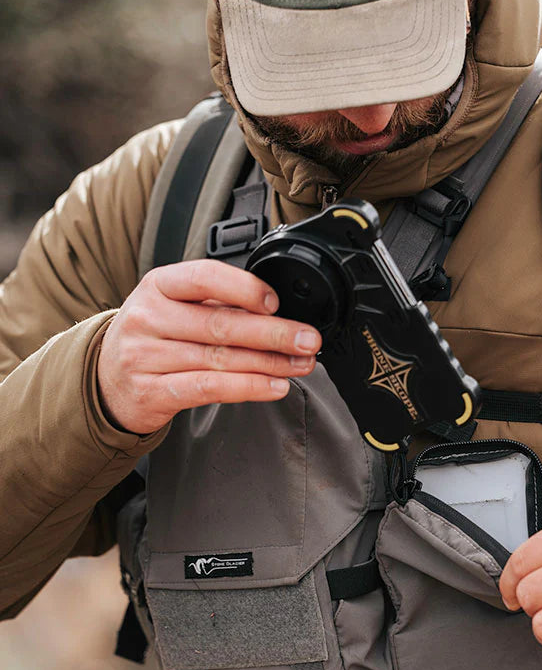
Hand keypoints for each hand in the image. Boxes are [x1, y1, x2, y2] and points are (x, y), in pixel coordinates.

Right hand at [98, 259, 321, 433]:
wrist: (105, 380)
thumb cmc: (153, 336)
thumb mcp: (173, 306)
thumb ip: (217, 304)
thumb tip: (279, 312)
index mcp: (159, 285)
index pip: (204, 277)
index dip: (244, 288)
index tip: (277, 302)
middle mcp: (148, 317)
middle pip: (221, 324)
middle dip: (274, 333)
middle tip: (308, 340)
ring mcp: (146, 356)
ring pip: (220, 359)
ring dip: (271, 363)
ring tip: (301, 364)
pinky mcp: (152, 392)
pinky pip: (209, 388)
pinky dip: (249, 387)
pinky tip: (276, 386)